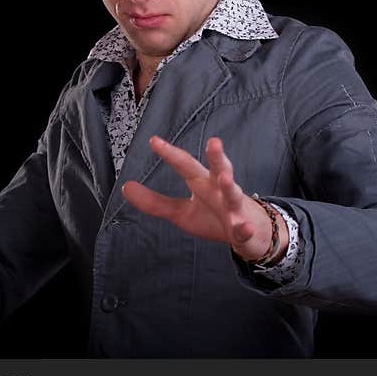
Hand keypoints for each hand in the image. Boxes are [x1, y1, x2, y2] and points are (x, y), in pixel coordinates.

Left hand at [121, 135, 282, 260]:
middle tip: (214, 142)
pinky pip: (245, 229)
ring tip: (225, 179)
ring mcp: (235, 209)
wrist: (250, 234)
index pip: (186, 165)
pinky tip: (244, 229)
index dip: (170, 153)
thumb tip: (126, 187)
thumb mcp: (180, 211)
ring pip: (234, 195)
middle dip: (217, 156)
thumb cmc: (213, 216)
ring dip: (230, 186)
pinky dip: (245, 229)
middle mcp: (220, 190)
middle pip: (219, 169)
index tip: (154, 141)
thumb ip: (155, 201)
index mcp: (203, 183)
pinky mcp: (245, 229)